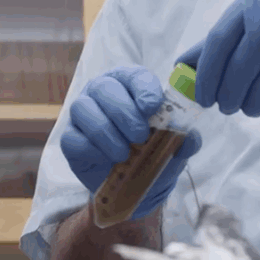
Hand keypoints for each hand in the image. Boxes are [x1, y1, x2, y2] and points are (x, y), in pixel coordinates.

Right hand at [61, 65, 201, 220]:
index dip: (143, 89)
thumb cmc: (152, 152)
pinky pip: (74, 138)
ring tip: (125, 153)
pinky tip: (108, 160)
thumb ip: (183, 140)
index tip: (153, 107)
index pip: (134, 76)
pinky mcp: (70, 137)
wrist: (133, 183)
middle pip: (104, 88)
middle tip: (141, 136)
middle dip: (124, 113)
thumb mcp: (173, 146)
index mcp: (130, 85)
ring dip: (107, 132)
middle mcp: (102, 91)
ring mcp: (82, 112)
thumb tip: (189, 138)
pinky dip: (92, 150)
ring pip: (84, 109)